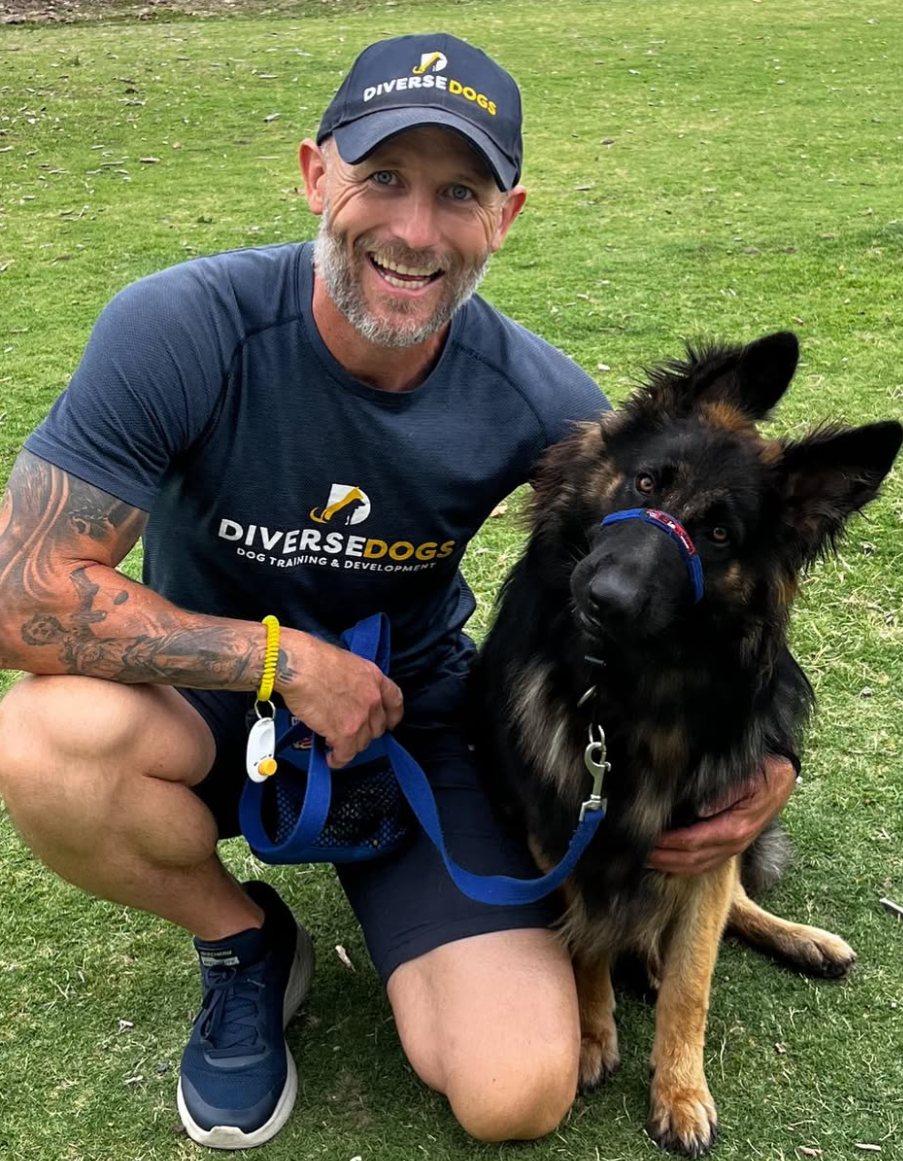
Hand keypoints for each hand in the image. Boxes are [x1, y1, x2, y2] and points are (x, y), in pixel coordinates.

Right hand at [276, 630, 403, 767]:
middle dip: (363, 732)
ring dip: (349, 745)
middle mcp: (372, 699)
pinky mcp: (344, 733)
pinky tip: (330, 758)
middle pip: (376, 727)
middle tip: (349, 732)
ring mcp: (360, 717)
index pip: (395, 702)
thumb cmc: (313, 658)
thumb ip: (354, 680)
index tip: (389, 723)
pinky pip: (345, 754)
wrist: (300, 666)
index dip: (392, 716)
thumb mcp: (346, 662)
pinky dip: (338, 759)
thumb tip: (346, 691)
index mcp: (374, 678)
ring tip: (334, 743)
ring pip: (361, 743)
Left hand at [646, 754, 797, 875]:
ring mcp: (733, 848)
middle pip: (692, 860)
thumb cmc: (764, 773)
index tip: (647, 839)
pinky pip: (705, 862)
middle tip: (639, 854)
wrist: (782, 777)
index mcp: (735, 828)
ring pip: (697, 866)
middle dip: (663, 858)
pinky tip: (667, 860)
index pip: (693, 842)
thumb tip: (699, 811)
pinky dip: (683, 865)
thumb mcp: (747, 778)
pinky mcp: (731, 845)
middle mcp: (734, 843)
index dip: (668, 843)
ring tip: (647, 859)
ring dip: (670, 865)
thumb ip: (723, 795)